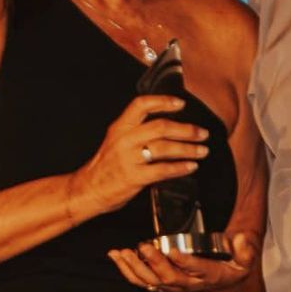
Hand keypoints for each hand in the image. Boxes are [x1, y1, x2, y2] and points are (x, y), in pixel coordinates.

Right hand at [66, 94, 207, 217]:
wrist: (88, 189)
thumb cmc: (105, 166)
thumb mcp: (116, 141)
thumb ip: (137, 132)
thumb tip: (168, 127)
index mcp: (120, 127)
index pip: (141, 105)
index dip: (163, 101)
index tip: (181, 104)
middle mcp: (124, 140)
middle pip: (161, 127)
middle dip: (186, 130)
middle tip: (202, 133)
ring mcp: (129, 158)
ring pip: (165, 148)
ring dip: (188, 149)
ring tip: (202, 150)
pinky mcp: (134, 177)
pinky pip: (163, 170)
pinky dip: (180, 168)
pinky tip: (190, 167)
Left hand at [107, 231, 256, 291]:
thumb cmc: (231, 275)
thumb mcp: (245, 264)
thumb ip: (245, 250)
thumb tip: (241, 238)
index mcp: (209, 276)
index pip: (198, 270)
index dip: (186, 263)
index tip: (174, 251)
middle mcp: (188, 285)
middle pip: (169, 277)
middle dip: (155, 263)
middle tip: (144, 247)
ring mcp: (173, 288)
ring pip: (151, 281)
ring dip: (135, 268)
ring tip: (122, 252)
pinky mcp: (162, 287)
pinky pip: (142, 282)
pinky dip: (127, 271)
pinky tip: (116, 257)